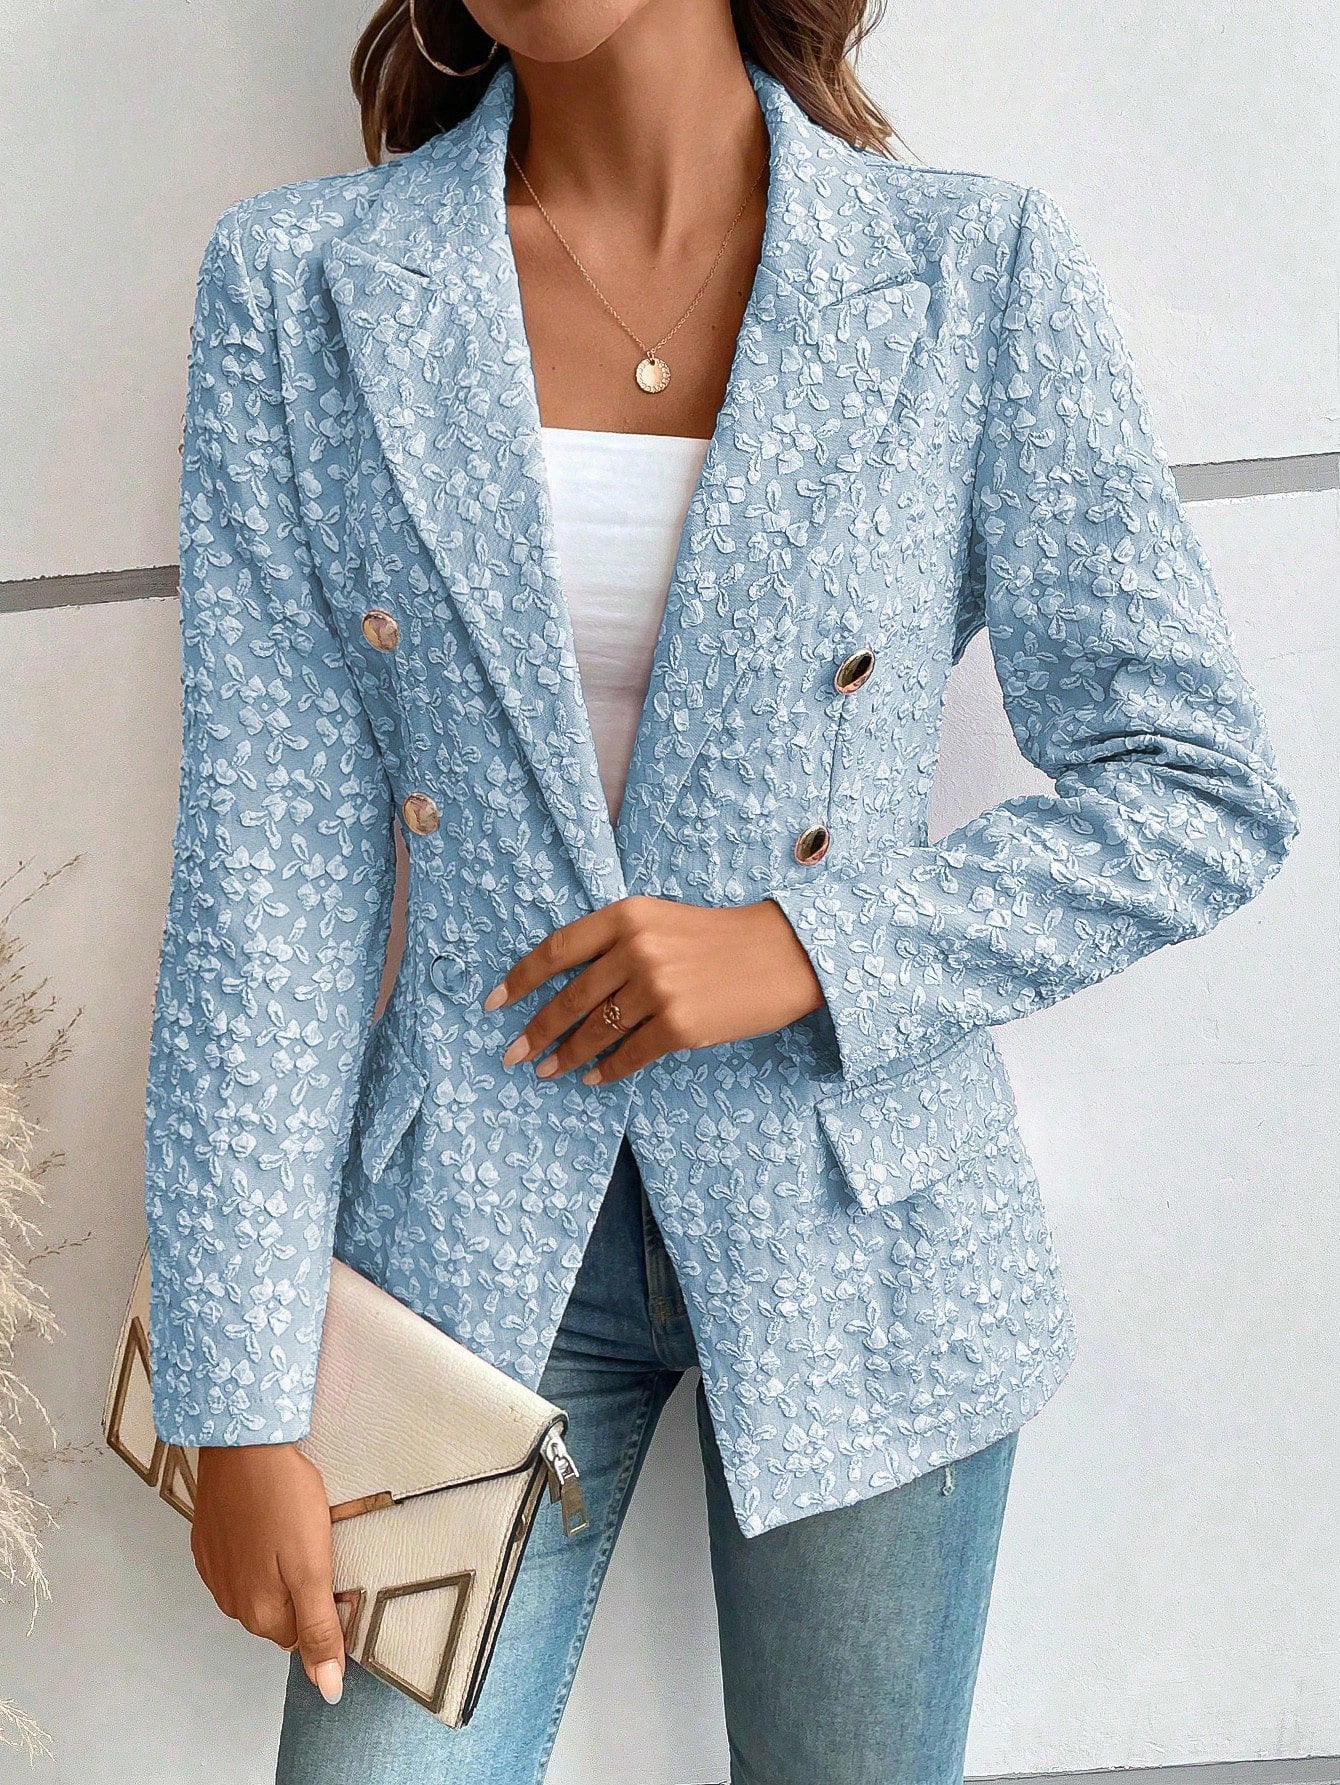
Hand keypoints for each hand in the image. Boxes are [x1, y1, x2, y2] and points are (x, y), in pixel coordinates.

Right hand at [192, 1443, 344, 1705]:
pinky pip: (241, 1564)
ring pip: (262, 1588)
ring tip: (290, 1527)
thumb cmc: (285, 1500)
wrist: (241, 1444)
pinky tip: (266, 1521)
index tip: (332, 1565)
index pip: (305, 1634)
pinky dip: (257, 1550)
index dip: (325, 1603)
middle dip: (302, 1587)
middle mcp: (232, 1604)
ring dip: (279, 1568)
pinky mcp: (207, 1546)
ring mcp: (214, 1574)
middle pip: (283, 1613)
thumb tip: (328, 1689)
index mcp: (260, 1614)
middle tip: (314, 1542)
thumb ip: (319, 1628)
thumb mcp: (313, 1566)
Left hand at [484, 895, 824, 1084]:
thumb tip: (568, 985)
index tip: (494, 1004)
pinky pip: (629, 1055)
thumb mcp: (662, 920)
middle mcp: (637, 949)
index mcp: (627, 915)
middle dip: (535, 1031)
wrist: (785, 955)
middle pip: (569, 998)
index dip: (519, 980)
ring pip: (595, 1032)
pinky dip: (607, 1070)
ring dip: (565, 1056)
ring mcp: (658, 990)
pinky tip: (593, 1079)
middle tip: (512, 1054)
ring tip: (547, 1071)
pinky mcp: (680, 1026)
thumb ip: (616, 942)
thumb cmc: (721, 938)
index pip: (556, 950)